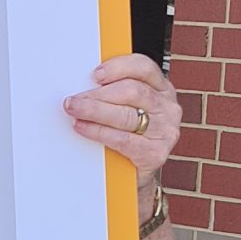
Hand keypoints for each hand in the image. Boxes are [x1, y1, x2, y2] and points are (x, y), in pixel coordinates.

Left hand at [63, 51, 182, 180]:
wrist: (134, 172)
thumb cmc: (129, 134)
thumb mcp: (127, 107)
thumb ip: (115, 92)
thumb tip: (83, 83)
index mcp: (162, 88)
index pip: (144, 68)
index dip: (119, 67)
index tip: (96, 74)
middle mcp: (167, 107)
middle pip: (132, 91)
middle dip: (98, 94)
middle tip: (74, 99)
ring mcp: (164, 130)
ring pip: (126, 115)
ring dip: (94, 111)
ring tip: (74, 110)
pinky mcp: (155, 153)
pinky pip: (122, 139)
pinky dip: (98, 132)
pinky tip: (83, 128)